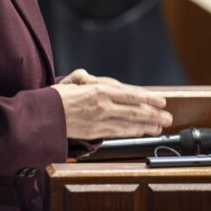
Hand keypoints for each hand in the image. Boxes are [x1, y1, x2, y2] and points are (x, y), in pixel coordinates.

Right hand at [51, 70, 172, 139]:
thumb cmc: (55, 98)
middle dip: (154, 114)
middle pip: (134, 110)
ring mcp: (100, 121)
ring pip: (129, 123)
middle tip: (168, 117)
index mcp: (99, 90)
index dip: (149, 98)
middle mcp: (103, 106)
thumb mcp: (72, 80)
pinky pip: (118, 132)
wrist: (43, 117)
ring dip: (147, 125)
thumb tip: (92, 78)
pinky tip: (141, 132)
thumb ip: (86, 77)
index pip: (131, 94)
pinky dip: (132, 132)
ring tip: (160, 126)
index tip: (161, 100)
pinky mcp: (95, 132)